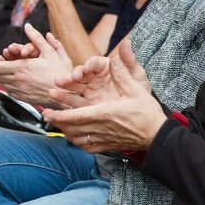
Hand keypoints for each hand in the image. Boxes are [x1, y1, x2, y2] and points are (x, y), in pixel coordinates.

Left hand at [0, 24, 73, 106]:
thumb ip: (37, 38)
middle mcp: (18, 80)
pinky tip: (7, 80)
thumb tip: (28, 27)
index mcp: (22, 68)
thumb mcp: (50, 52)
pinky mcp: (22, 97)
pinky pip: (8, 90)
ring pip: (0, 83)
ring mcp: (19, 90)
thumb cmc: (59, 74)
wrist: (65, 94)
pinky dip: (4, 84)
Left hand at [42, 45, 163, 150]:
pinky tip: (76, 137)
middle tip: (46, 115)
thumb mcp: (136, 89)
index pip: (75, 116)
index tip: (47, 111)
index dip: (58, 115)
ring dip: (65, 132)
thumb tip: (113, 58)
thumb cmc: (147, 112)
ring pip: (77, 139)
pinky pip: (88, 147)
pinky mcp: (108, 146)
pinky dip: (78, 142)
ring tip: (58, 124)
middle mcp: (101, 128)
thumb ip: (122, 74)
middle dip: (56, 122)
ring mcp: (104, 139)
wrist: (157, 135)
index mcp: (104, 113)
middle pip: (71, 128)